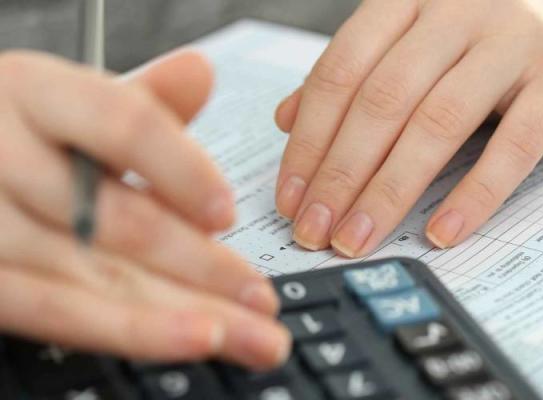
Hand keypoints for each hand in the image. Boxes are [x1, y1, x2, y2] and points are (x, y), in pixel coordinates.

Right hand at [0, 50, 289, 368]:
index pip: (121, 123)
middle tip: (261, 298)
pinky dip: (130, 331)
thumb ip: (139, 102)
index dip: (181, 170)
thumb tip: (199, 73)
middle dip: (201, 265)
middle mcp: (1, 153)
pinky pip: (55, 314)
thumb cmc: (17, 133)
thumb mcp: (70, 105)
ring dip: (180, 313)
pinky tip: (189, 339)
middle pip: (112, 217)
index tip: (228, 212)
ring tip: (248, 334)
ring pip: (89, 276)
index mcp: (35, 92)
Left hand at [274, 0, 542, 256]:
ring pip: (439, 122)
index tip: (292, 199)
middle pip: (385, 98)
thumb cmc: (488, 47)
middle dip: (342, 173)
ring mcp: (517, 40)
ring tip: (361, 238)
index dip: (311, 139)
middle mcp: (461, 8)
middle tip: (317, 231)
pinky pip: (513, 147)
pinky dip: (473, 195)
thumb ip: (359, 76)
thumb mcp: (420, 48)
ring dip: (392, 190)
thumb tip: (287, 120)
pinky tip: (441, 232)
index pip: (344, 68)